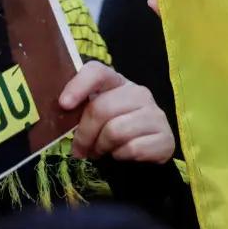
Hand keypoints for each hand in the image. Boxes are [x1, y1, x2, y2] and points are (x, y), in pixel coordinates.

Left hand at [59, 61, 173, 163]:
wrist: (146, 154)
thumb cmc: (113, 131)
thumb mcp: (96, 117)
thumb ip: (81, 109)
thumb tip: (62, 109)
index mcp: (118, 83)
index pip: (98, 72)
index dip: (79, 85)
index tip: (64, 105)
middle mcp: (139, 93)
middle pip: (102, 108)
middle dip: (85, 134)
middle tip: (80, 150)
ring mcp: (155, 114)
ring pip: (115, 131)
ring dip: (102, 148)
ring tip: (101, 152)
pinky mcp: (164, 138)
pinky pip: (132, 149)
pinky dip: (120, 157)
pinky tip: (121, 155)